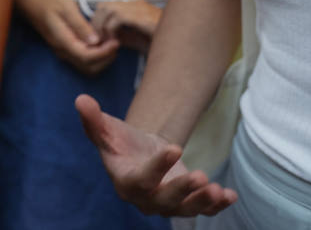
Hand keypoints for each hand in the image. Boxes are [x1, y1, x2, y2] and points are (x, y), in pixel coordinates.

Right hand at [14, 0, 119, 74]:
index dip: (104, 53)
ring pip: (87, 67)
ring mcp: (64, 52)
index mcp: (63, 41)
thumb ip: (80, 25)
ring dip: (102, 59)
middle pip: (89, 67)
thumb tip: (96, 41)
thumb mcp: (66, 7)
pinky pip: (83, 61)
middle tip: (116, 42)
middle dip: (106, 58)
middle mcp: (63, 51)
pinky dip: (96, 57)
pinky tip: (101, 42)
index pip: (87, 57)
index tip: (116, 41)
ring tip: (111, 42)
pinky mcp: (66, 50)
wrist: (31, 4)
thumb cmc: (49, 2)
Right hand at [75, 94, 236, 216]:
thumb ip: (94, 120)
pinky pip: (202, 209)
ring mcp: (168, 203)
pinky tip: (230, 195)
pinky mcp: (186, 202)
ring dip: (202, 202)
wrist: (139, 155)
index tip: (174, 148)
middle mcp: (146, 199)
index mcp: (126, 181)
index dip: (157, 167)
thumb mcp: (107, 131)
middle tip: (199, 176)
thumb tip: (81, 100)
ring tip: (217, 189)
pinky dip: (216, 206)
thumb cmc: (121, 143)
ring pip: (185, 209)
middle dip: (182, 190)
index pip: (141, 180)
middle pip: (164, 201)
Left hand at [90, 0, 160, 53]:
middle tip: (98, 42)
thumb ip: (124, 36)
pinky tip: (116, 43)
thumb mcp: (138, 40)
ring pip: (107, 8)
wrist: (183, 44)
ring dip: (101, 27)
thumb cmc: (164, 43)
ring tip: (106, 43)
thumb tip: (108, 38)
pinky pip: (117, 17)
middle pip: (103, 5)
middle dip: (95, 24)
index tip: (98, 40)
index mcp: (134, 8)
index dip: (97, 22)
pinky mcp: (142, 16)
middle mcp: (135, 5)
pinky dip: (111, 30)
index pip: (106, 6)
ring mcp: (139, 9)